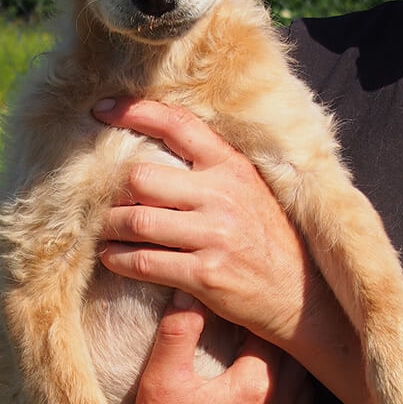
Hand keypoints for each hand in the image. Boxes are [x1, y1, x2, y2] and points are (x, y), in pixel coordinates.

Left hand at [94, 97, 331, 351]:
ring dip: (109, 228)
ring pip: (135, 221)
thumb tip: (155, 147)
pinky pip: (144, 262)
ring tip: (104, 231)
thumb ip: (210, 168)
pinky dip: (118, 260)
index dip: (135, 112)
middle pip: (141, 177)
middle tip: (104, 202)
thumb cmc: (266, 239)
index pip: (177, 124)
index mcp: (231, 167)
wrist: (300, 295)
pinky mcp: (205, 274)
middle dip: (114, 192)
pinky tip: (112, 259)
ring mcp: (214, 235)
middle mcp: (222, 195)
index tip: (102, 109)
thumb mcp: (249, 190)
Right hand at [133, 293, 312, 403]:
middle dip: (282, 340)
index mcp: (255, 386)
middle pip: (296, 362)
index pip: (270, 334)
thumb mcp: (161, 378)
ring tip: (276, 355)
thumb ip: (178, 329)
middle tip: (267, 321)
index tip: (248, 301)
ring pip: (305, 396)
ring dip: (292, 375)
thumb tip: (190, 291)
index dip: (258, 315)